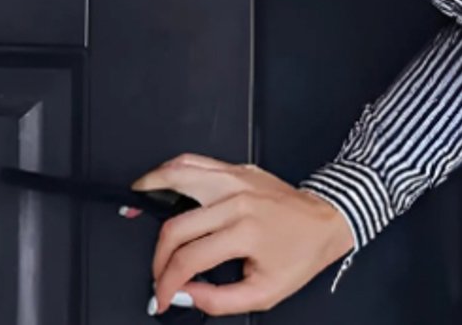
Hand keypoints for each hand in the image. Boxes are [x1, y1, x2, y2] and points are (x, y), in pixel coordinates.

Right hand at [131, 153, 354, 314]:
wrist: (326, 220)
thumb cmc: (300, 256)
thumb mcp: (265, 293)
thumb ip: (219, 301)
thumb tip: (183, 295)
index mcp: (244, 232)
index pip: (188, 259)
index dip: (166, 282)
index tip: (162, 296)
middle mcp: (236, 201)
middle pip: (176, 226)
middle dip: (157, 256)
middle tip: (157, 272)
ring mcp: (235, 179)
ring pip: (180, 174)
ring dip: (151, 188)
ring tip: (135, 202)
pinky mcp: (236, 168)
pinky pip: (196, 161)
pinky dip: (171, 169)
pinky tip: (161, 180)